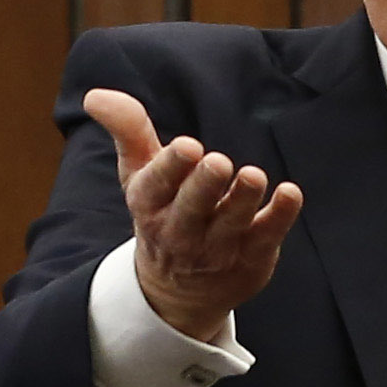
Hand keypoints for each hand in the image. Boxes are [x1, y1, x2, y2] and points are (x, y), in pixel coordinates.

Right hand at [91, 87, 301, 342]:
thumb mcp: (139, 174)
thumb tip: (96, 95)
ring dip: (243, 199)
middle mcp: (179, 230)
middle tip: (219, 162)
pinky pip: (267, 236)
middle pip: (192, 207)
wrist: (180, 291)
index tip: (187, 146)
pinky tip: (291, 193)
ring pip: (230, 223)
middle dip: (204, 185)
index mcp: (149, 204)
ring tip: (254, 176)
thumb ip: (128, 132)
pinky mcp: (252, 256)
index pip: (155, 186)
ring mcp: (217, 247)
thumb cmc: (161, 212)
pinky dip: (280, 216)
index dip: (171, 167)